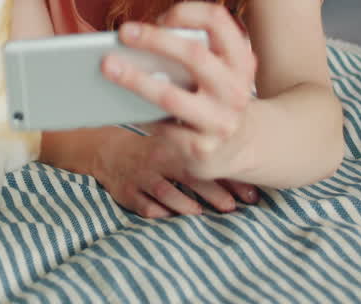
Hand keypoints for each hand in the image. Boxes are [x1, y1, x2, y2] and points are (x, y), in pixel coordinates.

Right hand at [89, 128, 259, 217]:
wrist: (107, 151)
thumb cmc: (152, 150)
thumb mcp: (174, 143)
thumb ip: (203, 151)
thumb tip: (248, 165)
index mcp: (175, 145)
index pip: (207, 160)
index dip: (231, 177)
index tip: (252, 193)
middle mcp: (159, 160)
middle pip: (190, 176)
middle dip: (214, 193)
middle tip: (233, 207)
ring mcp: (141, 176)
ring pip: (165, 191)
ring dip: (185, 204)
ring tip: (201, 214)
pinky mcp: (126, 191)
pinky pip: (142, 205)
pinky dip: (156, 211)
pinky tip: (169, 216)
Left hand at [99, 2, 263, 209]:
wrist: (239, 147)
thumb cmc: (213, 95)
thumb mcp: (217, 71)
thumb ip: (191, 53)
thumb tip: (135, 41)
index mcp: (240, 60)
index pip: (218, 20)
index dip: (187, 13)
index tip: (160, 16)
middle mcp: (236, 90)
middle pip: (194, 55)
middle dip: (154, 40)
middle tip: (123, 32)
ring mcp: (221, 121)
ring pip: (171, 96)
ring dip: (135, 79)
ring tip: (107, 66)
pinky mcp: (202, 148)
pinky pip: (162, 127)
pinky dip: (140, 114)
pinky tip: (120, 104)